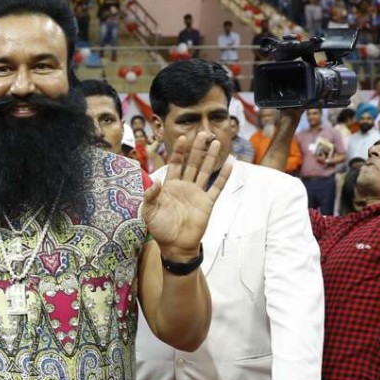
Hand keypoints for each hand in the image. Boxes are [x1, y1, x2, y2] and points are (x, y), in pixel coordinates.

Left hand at [142, 132, 232, 259]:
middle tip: (203, 133)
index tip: (182, 138)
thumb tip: (156, 181)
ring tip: (216, 141)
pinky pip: (217, 187)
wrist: (175, 246)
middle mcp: (185, 186)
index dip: (178, 152)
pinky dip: (224, 175)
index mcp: (170, 186)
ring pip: (205, 171)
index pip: (175, 164)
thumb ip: (150, 196)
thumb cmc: (160, 229)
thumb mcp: (149, 212)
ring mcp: (197, 193)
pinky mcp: (207, 203)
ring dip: (210, 157)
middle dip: (197, 148)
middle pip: (192, 163)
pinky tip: (231, 163)